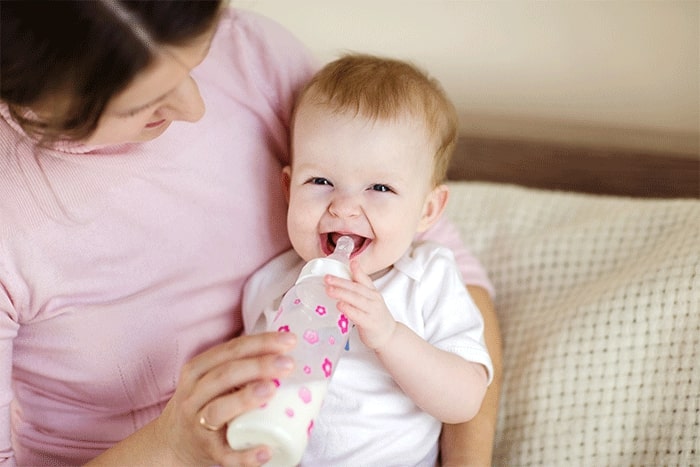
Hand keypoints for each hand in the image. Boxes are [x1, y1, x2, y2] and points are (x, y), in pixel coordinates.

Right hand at [153, 332, 295, 466]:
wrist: (173, 442)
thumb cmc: (204, 403)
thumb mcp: (211, 379)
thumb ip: (240, 365)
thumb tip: (287, 353)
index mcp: (198, 370)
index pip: (231, 350)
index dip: (260, 343)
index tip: (289, 340)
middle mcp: (193, 395)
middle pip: (225, 375)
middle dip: (258, 365)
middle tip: (288, 363)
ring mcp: (197, 424)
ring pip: (218, 409)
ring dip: (246, 398)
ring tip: (272, 389)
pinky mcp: (206, 451)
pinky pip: (225, 455)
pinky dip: (245, 455)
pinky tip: (266, 449)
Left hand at [324, 260, 396, 349]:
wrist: (388, 335)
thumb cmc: (375, 317)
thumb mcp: (369, 301)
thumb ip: (358, 291)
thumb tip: (341, 281)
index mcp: (372, 292)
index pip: (364, 279)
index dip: (358, 270)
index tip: (351, 262)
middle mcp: (373, 300)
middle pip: (356, 288)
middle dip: (341, 282)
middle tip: (327, 278)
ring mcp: (372, 311)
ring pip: (356, 300)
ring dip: (342, 293)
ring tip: (329, 290)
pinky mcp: (369, 324)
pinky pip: (358, 315)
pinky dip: (348, 309)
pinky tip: (339, 305)